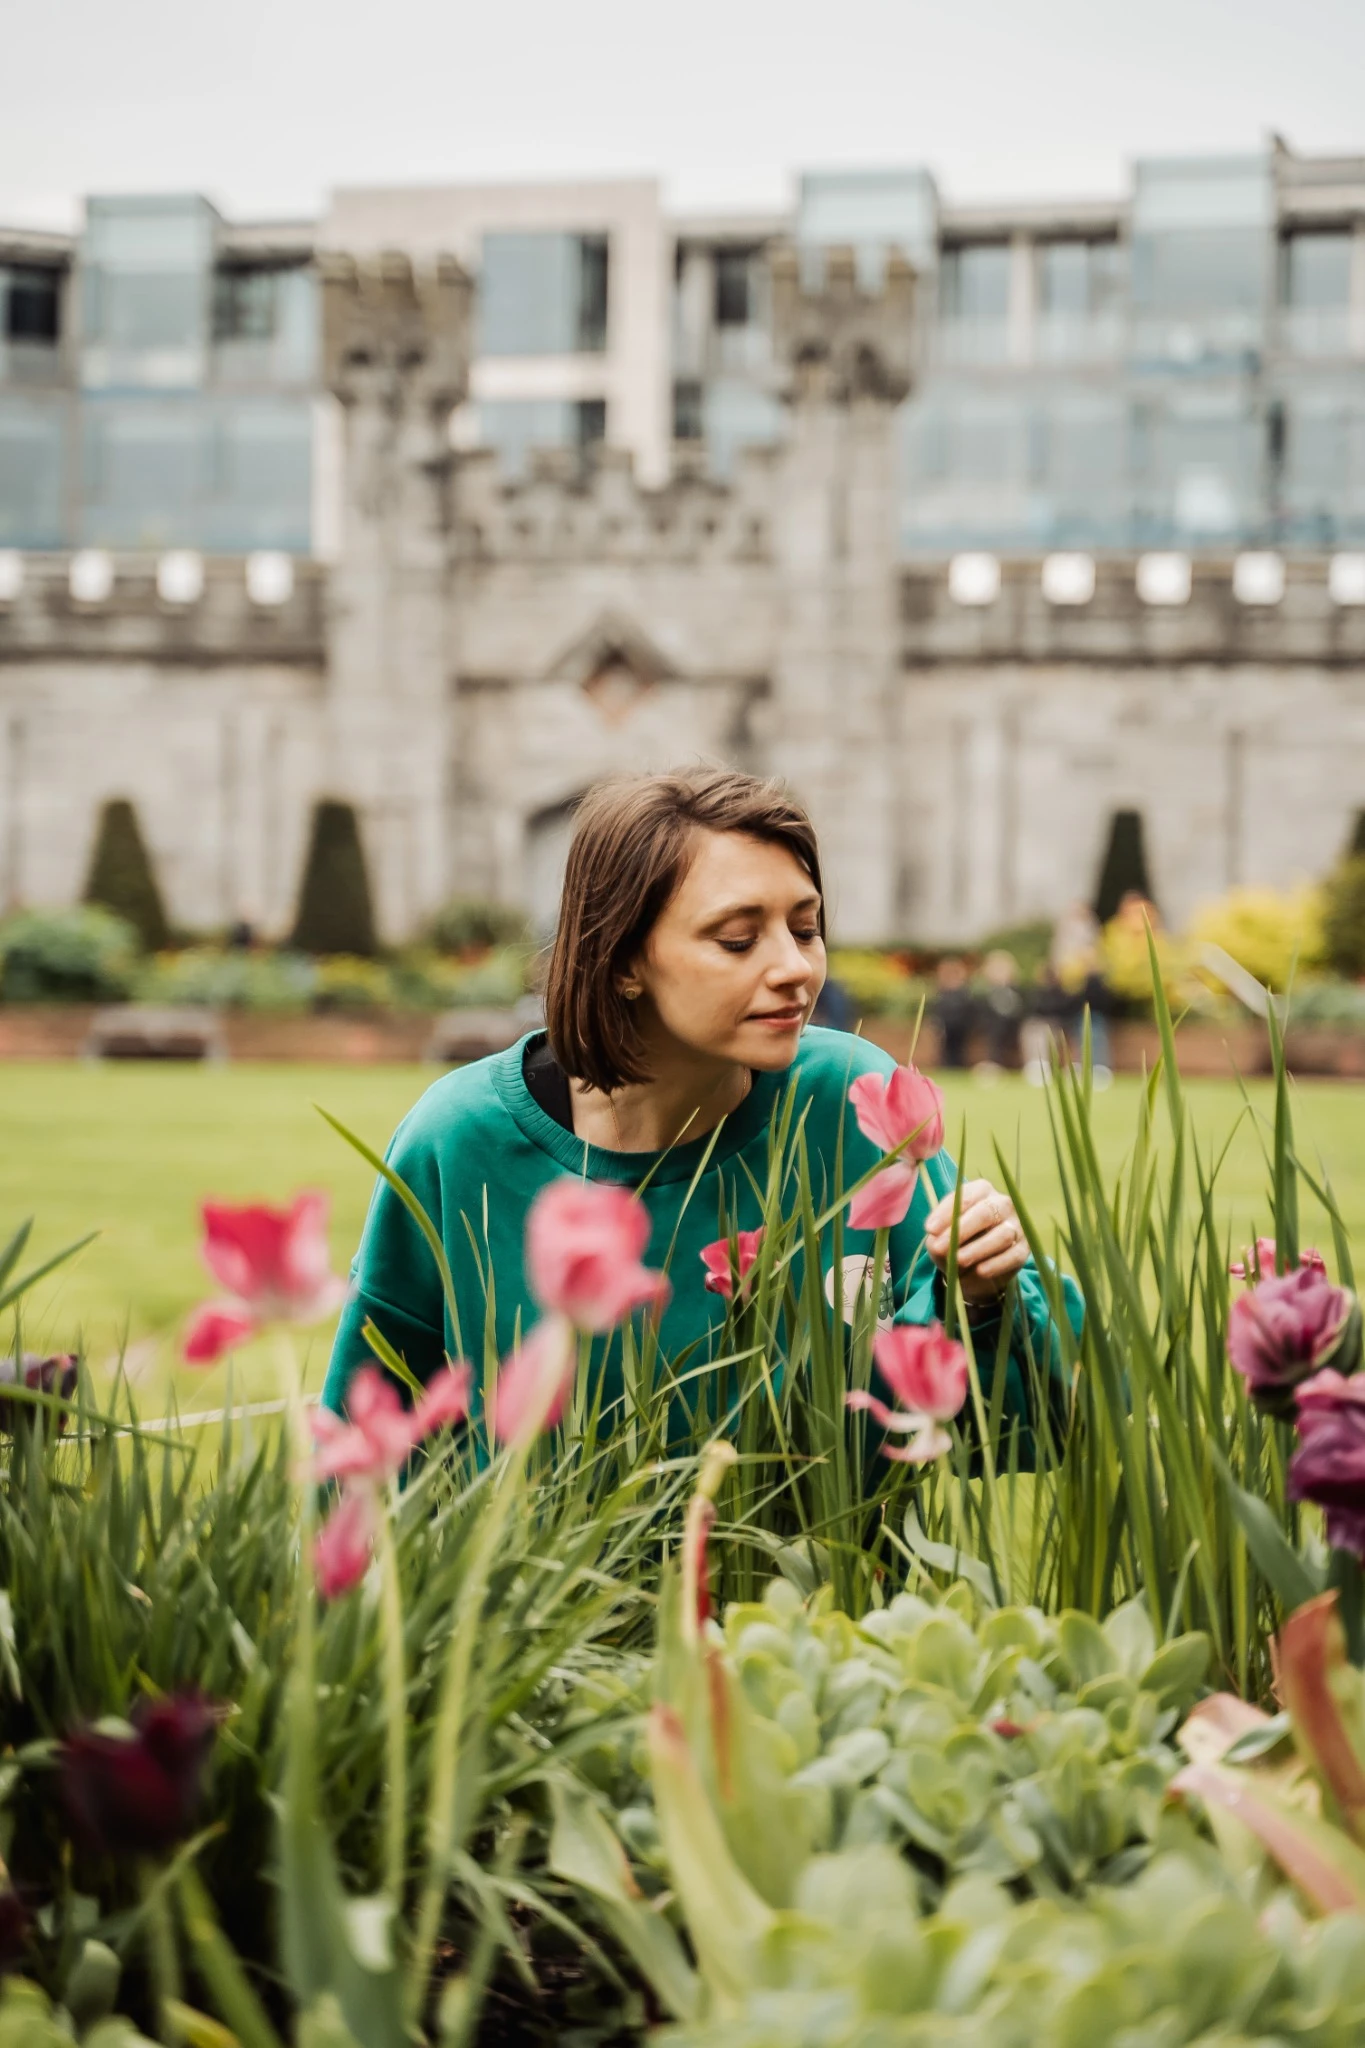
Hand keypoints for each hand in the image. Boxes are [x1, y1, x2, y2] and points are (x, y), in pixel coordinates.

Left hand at [924, 1179, 1029, 1302]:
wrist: (974, 1270)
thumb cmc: (955, 1243)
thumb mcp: (940, 1239)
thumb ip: (937, 1237)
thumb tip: (938, 1243)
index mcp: (981, 1191)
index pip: (965, 1196)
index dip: (947, 1212)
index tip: (930, 1229)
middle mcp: (1002, 1203)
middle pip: (987, 1212)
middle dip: (962, 1230)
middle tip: (941, 1247)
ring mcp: (1016, 1226)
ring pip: (1002, 1234)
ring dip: (978, 1249)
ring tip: (958, 1260)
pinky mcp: (1023, 1249)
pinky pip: (1013, 1255)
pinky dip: (996, 1264)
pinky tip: (980, 1271)